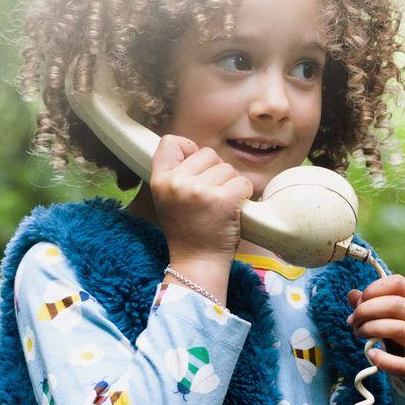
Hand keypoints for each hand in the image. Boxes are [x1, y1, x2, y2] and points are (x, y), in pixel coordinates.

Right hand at [150, 134, 250, 258]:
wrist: (197, 262)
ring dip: (230, 184)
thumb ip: (176, 174)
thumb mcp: (168, 199)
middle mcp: (177, 182)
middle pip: (208, 153)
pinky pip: (243, 182)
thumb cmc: (187, 231)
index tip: (195, 169)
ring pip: (228, 168)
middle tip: (210, 197)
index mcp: (160, 180)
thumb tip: (195, 150)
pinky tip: (234, 209)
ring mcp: (200, 190)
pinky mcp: (223, 199)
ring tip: (220, 206)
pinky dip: (244, 194)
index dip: (188, 150)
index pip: (171, 141)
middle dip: (215, 171)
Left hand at [347, 274, 404, 382]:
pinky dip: (383, 359)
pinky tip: (371, 354)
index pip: (399, 284)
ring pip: (397, 329)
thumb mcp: (398, 316)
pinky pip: (401, 363)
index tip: (360, 301)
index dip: (374, 289)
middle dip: (366, 310)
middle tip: (352, 320)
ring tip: (358, 333)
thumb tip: (352, 295)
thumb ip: (375, 303)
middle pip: (395, 305)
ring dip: (369, 328)